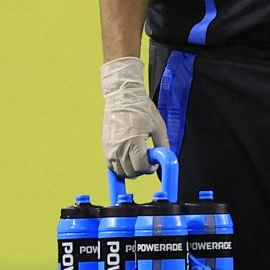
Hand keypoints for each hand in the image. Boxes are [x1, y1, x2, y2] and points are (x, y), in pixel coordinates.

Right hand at [101, 56, 168, 176]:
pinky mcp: (105, 145)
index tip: (153, 164)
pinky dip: (119, 166)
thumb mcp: (159, 127)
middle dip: (141, 170)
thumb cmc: (141, 109)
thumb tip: (164, 158)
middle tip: (147, 162)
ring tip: (137, 159)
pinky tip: (128, 158)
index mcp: (134, 143)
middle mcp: (119, 148)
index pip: (140, 168)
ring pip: (119, 171)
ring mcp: (110, 147)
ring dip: (130, 170)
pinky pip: (110, 164)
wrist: (123, 97)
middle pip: (129, 172)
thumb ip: (163, 145)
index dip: (149, 169)